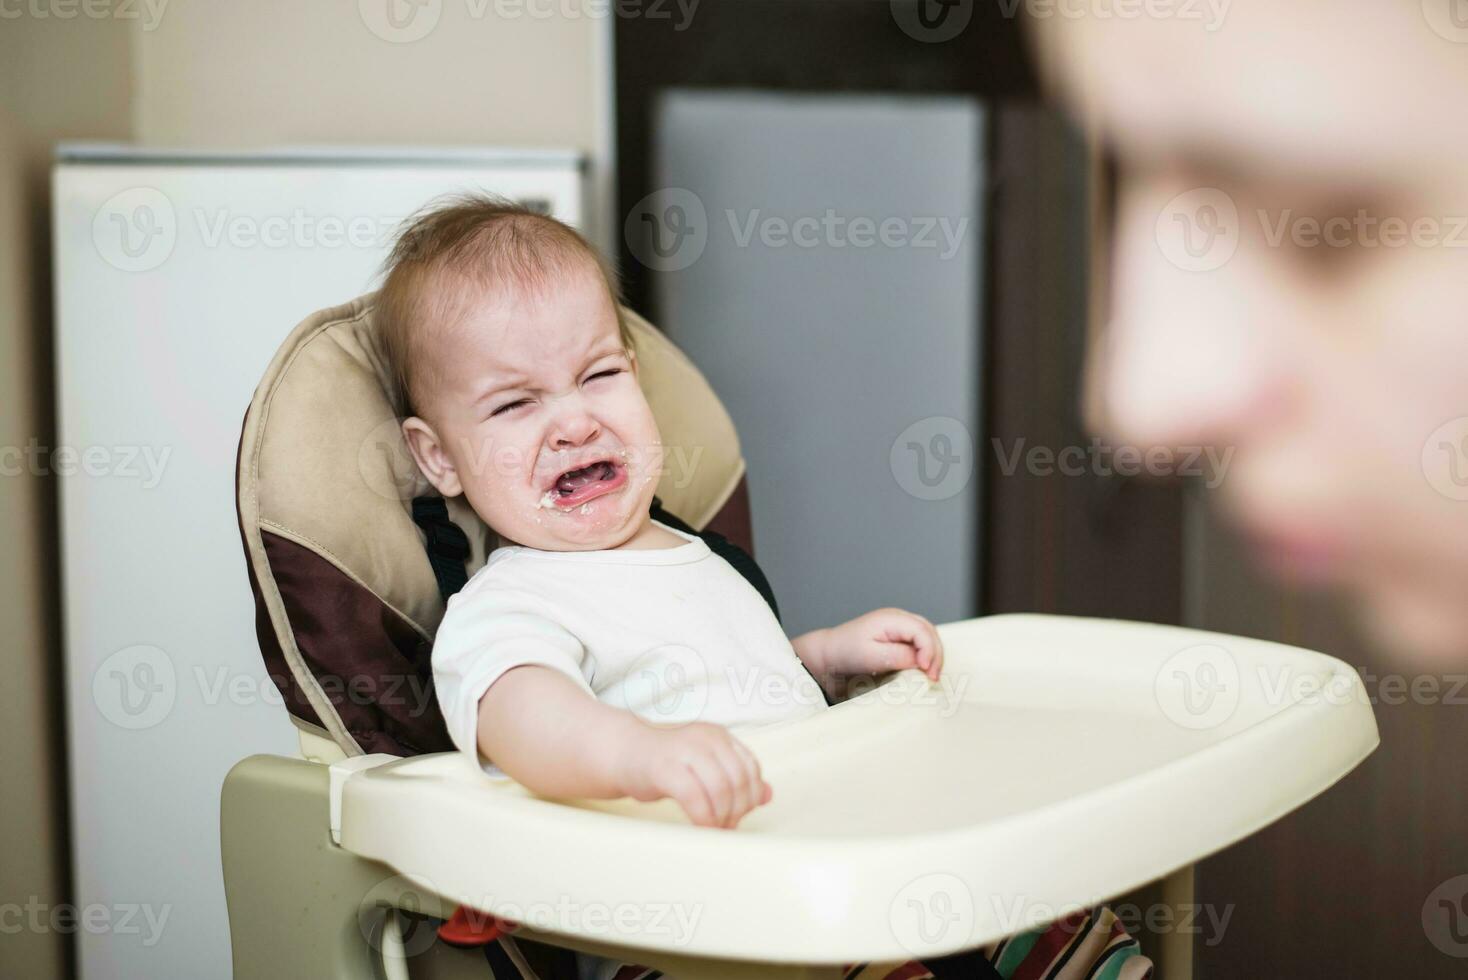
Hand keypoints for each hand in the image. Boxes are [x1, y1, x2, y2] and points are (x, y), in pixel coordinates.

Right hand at [614, 722, 772, 828]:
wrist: (624, 752)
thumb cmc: (667, 762)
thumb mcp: (706, 765)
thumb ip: (736, 778)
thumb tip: (768, 795)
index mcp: (720, 736)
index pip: (751, 769)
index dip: (750, 797)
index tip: (739, 815)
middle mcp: (706, 738)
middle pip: (739, 781)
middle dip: (737, 811)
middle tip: (726, 827)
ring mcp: (685, 750)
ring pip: (721, 789)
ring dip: (721, 816)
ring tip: (713, 828)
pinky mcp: (664, 768)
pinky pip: (694, 797)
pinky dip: (702, 817)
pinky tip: (699, 826)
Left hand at [816, 607, 944, 681]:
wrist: (828, 655)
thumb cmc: (845, 654)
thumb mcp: (870, 657)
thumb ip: (898, 656)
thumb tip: (922, 661)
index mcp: (891, 619)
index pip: (921, 630)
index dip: (929, 650)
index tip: (926, 671)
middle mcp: (898, 619)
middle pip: (929, 632)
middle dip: (935, 654)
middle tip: (933, 678)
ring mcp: (899, 628)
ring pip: (928, 637)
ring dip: (933, 655)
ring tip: (930, 676)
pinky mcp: (898, 639)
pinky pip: (919, 644)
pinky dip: (926, 656)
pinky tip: (923, 671)